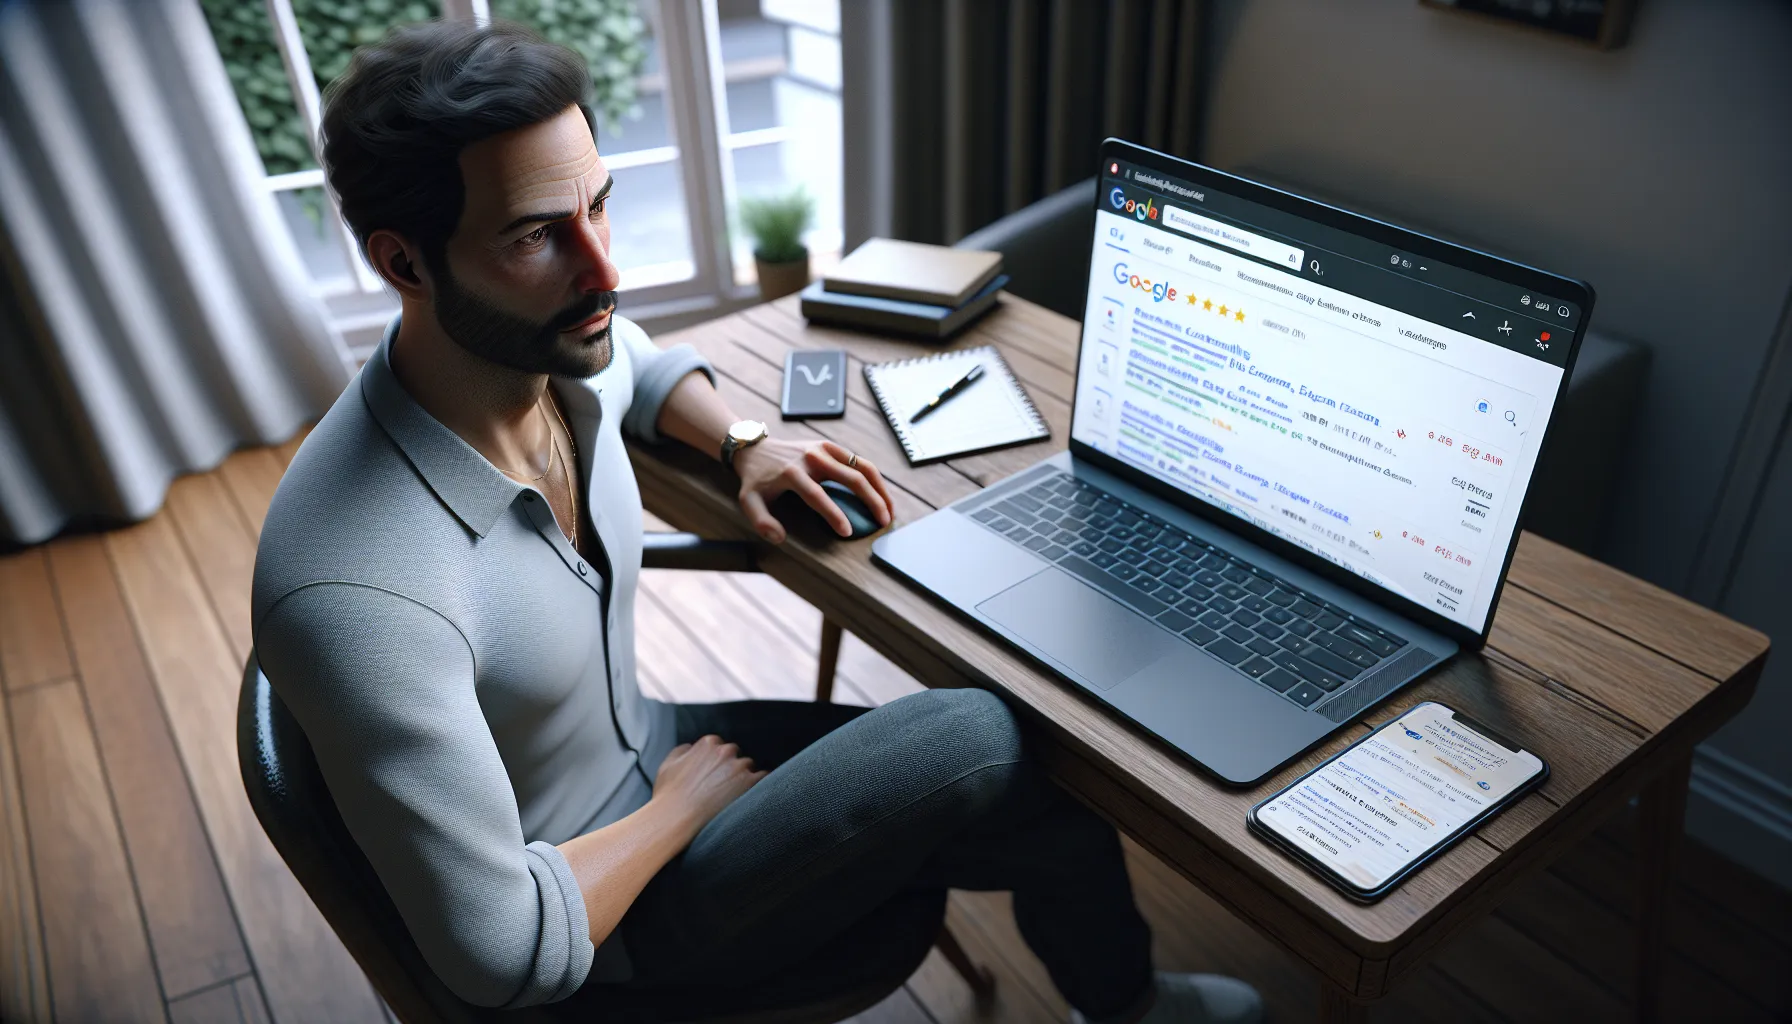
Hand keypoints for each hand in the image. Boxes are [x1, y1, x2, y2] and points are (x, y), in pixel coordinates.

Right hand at [650, 734, 764, 841]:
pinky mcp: (749, 782)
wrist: (675, 817)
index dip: (716, 761)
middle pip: (735, 755)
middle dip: (730, 768)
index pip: (719, 747)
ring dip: (742, 777)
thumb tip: (691, 748)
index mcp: (708, 743)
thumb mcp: (668, 765)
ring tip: (732, 794)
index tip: (713, 774)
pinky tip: (750, 794)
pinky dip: (758, 784)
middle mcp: (725, 751)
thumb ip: (682, 751)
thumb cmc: (669, 794)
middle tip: (722, 785)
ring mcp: (739, 766)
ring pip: (748, 766)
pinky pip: (763, 777)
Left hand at [732, 437, 893, 542]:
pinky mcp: (830, 446)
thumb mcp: (748, 501)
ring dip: (880, 488)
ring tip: (890, 510)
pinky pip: (858, 461)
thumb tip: (780, 537)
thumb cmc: (755, 480)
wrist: (756, 449)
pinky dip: (874, 478)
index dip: (834, 515)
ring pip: (862, 466)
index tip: (847, 532)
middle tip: (883, 522)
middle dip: (871, 501)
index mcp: (792, 473)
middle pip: (851, 477)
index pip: (818, 496)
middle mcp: (811, 458)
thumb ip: (761, 522)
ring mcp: (824, 449)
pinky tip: (882, 495)